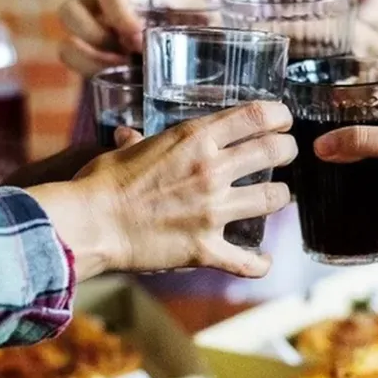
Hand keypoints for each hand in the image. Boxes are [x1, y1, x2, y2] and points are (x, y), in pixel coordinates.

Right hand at [27, 102, 296, 279]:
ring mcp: (212, 211)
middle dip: (287, 150)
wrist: (90, 224)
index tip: (283, 120)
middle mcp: (211, 170)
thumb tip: (132, 135)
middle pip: (274, 151)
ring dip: (280, 196)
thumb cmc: (101, 183)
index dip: (278, 115)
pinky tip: (264, 259)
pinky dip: (260, 262)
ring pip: (273, 198)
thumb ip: (141, 142)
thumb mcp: (127, 149)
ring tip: (277, 196)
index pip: (255, 116)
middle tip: (286, 153)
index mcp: (194, 138)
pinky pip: (247, 261)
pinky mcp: (205, 248)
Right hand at [57, 0, 211, 76]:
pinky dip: (91, 78)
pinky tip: (121, 85)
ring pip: (67, 45)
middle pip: (70, 12)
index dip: (120, 17)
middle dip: (95, 39)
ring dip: (89, 64)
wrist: (190, 40)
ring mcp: (93, 32)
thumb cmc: (199, 23)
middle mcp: (102, 5)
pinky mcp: (92, 58)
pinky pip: (75, 68)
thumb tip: (255, 35)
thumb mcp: (209, 18)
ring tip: (123, 75)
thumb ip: (222, 23)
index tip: (140, 41)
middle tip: (126, 58)